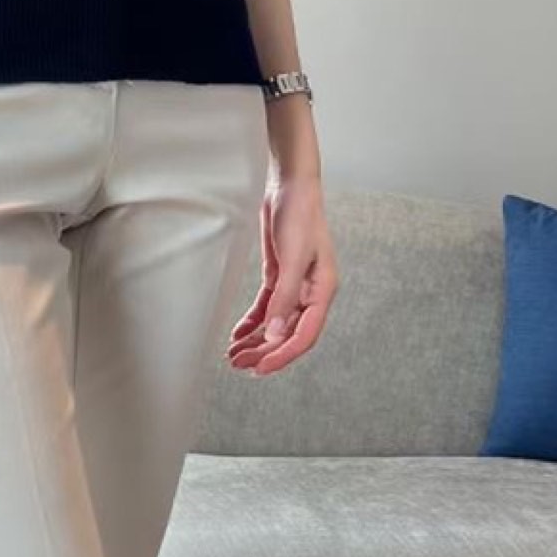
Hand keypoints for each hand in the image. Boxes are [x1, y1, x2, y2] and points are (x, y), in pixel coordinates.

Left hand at [228, 175, 338, 374]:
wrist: (290, 188)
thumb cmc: (299, 218)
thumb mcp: (290, 259)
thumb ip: (283, 298)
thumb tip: (273, 335)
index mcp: (322, 291)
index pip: (304, 335)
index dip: (282, 355)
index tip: (260, 369)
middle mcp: (311, 293)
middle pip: (287, 334)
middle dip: (263, 351)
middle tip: (238, 365)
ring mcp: (295, 286)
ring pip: (275, 324)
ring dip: (255, 341)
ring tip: (233, 355)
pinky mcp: (279, 278)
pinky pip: (266, 308)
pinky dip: (252, 322)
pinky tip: (238, 334)